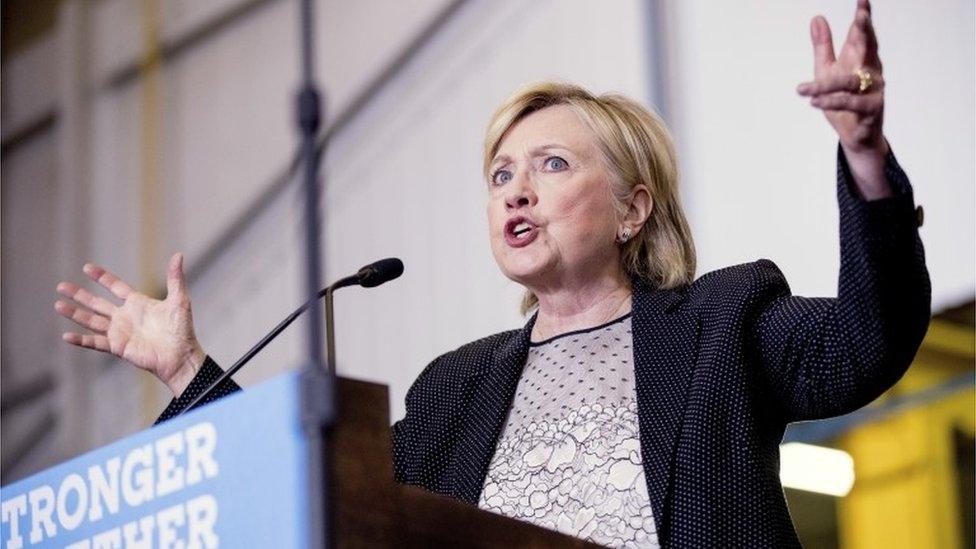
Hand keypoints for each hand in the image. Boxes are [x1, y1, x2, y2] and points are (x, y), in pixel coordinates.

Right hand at [55, 253, 205, 396]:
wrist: (180, 356)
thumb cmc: (182, 330)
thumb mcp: (179, 300)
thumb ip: (175, 278)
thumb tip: (179, 255)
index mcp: (138, 304)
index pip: (115, 287)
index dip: (102, 277)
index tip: (86, 267)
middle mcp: (125, 317)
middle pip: (97, 303)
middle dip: (79, 295)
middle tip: (61, 286)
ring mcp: (120, 332)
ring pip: (92, 321)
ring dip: (75, 313)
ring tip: (57, 304)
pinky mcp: (118, 347)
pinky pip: (96, 343)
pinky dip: (81, 340)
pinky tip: (66, 335)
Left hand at [797, 1, 891, 198]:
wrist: (856, 135)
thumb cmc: (843, 99)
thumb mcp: (827, 70)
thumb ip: (823, 46)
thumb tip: (817, 18)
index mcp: (861, 58)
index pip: (862, 34)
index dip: (863, 17)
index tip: (862, 0)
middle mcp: (872, 71)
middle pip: (869, 49)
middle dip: (865, 33)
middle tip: (860, 18)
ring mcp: (873, 90)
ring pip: (850, 82)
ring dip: (825, 85)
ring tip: (801, 89)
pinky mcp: (870, 110)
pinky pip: (850, 104)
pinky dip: (830, 102)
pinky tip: (813, 102)